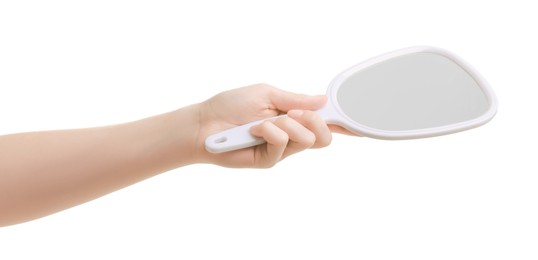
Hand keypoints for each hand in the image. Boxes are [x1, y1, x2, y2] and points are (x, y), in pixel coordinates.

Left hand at [194, 83, 332, 167]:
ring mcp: (281, 149)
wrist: (205, 124)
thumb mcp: (266, 94)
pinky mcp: (269, 160)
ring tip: (265, 122)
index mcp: (293, 116)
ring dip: (289, 125)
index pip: (324, 122)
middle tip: (293, 113)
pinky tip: (256, 130)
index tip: (360, 125)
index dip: (343, 124)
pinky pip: (283, 145)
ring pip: (308, 141)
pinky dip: (270, 131)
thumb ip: (295, 99)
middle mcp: (291, 134)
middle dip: (315, 121)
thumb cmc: (231, 106)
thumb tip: (322, 100)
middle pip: (324, 137)